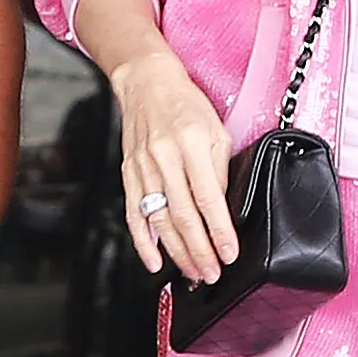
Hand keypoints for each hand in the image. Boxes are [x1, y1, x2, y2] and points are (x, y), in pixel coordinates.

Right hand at [113, 45, 238, 282]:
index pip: (208, 198)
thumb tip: (221, 209)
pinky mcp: (128, 173)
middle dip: (199, 250)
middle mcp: (164, 158)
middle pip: (183, 215)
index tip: (228, 253)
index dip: (219, 231)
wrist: (146, 83)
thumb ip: (219, 170)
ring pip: (159, 220)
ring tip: (191, 272)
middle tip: (211, 273)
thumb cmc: (185, 105)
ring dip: (176, 252)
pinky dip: (143, 241)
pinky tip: (154, 260)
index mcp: (191, 144)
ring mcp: (143, 168)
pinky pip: (134, 213)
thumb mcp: (216, 131)